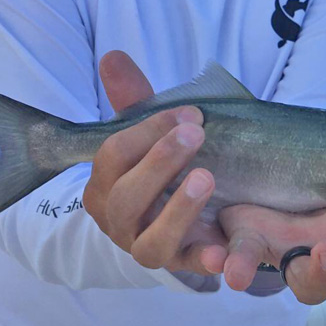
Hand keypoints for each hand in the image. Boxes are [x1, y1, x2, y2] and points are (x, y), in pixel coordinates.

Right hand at [83, 51, 226, 274]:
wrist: (179, 218)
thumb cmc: (159, 168)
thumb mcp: (148, 135)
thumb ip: (134, 100)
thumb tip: (113, 56)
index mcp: (103, 185)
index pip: (113, 156)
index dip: (148, 132)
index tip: (189, 113)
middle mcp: (118, 221)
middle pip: (126, 198)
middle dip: (160, 162)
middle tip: (197, 133)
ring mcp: (147, 247)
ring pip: (150, 242)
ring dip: (178, 210)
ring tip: (206, 178)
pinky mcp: (182, 265)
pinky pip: (190, 269)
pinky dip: (205, 262)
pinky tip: (222, 253)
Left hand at [219, 82, 325, 303]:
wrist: (259, 199)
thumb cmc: (309, 178)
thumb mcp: (325, 148)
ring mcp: (298, 260)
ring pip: (317, 284)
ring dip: (323, 270)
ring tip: (325, 251)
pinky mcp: (255, 251)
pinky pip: (251, 264)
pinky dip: (242, 264)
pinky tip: (231, 266)